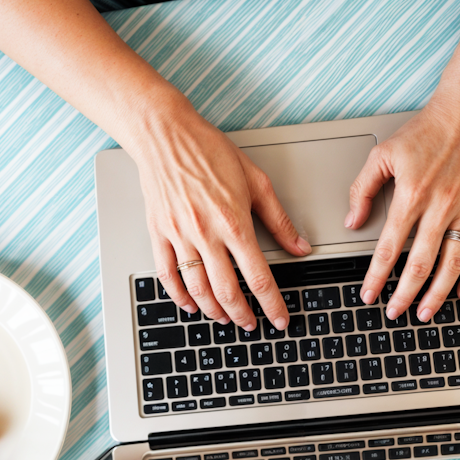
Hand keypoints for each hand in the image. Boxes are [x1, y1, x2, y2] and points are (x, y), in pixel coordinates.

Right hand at [135, 94, 310, 328]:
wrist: (165, 134)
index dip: (272, 304)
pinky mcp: (159, 234)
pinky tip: (191, 304)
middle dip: (243, 316)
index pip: (258, 277)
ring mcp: (180, 236)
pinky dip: (180, 296)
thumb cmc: (209, 151)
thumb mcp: (256, 181)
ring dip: (214, 311)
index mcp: (234, 222)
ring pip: (198, 289)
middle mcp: (206, 234)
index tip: (279, 319)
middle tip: (252, 325)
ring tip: (225, 318)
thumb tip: (300, 247)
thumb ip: (279, 219)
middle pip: (227, 291)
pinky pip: (167, 275)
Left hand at [346, 99, 459, 321]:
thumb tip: (352, 221)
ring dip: (437, 294)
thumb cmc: (427, 130)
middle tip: (394, 313)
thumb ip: (363, 189)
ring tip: (425, 313)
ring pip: (451, 264)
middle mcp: (441, 206)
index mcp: (412, 195)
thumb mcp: (383, 154)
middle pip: (420, 264)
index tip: (368, 294)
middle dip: (405, 294)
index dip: (376, 276)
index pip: (390, 248)